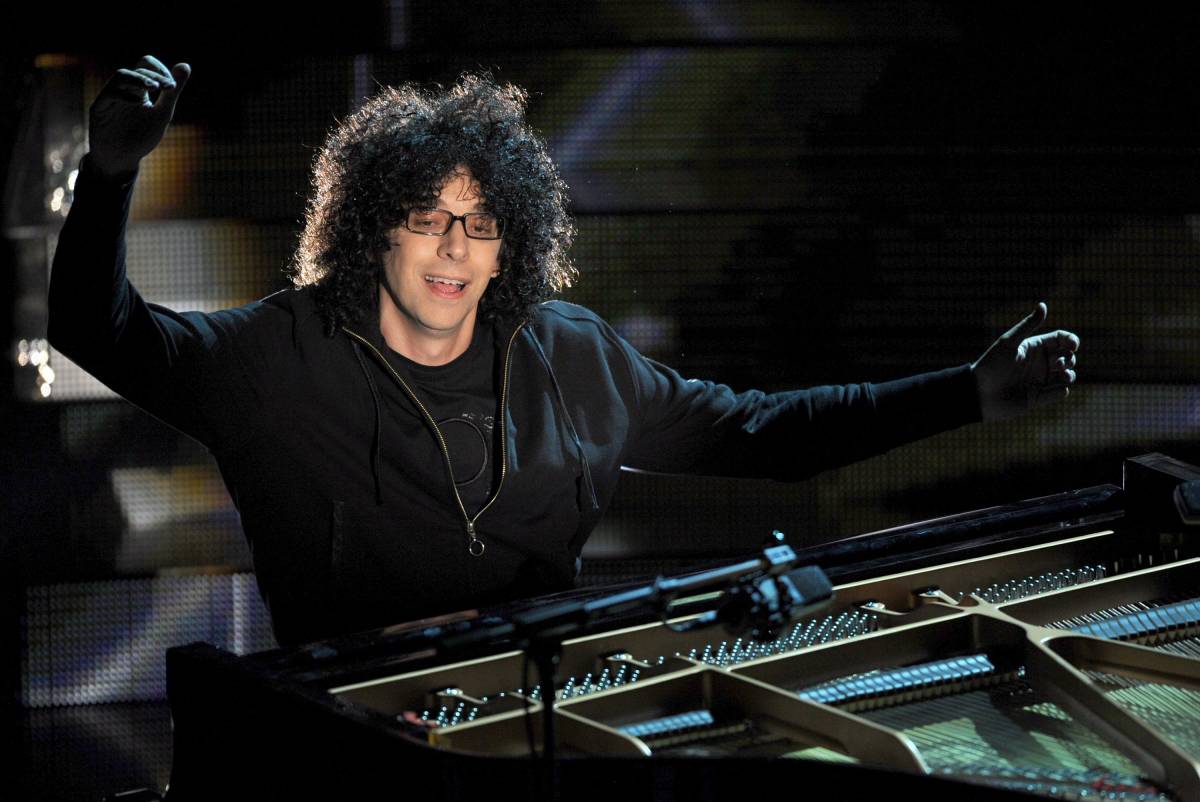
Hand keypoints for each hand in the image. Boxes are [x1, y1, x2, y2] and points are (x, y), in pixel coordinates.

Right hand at [88, 55, 189, 178]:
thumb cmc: (141, 136)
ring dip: (139, 79)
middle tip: (168, 87)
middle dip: (154, 76)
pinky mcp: (99, 109)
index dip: (159, 69)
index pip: (145, 64)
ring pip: (121, 76)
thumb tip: (186, 65)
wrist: (122, 157)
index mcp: (138, 89)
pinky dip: (124, 95)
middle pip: (136, 69)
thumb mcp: (162, 113)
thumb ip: (172, 92)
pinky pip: (109, 94)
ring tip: (154, 88)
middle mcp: (124, 89)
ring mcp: (110, 98)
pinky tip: (138, 102)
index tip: (172, 86)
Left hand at [972, 302, 1078, 421]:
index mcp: (1035, 347)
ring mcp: (1041, 380)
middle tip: (1056, 364)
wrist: (979, 393)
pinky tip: (1056, 389)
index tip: (1073, 345)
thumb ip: (1028, 325)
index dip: (1071, 340)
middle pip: (1068, 356)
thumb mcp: (1009, 342)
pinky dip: (1061, 390)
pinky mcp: (1040, 397)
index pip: (1061, 339)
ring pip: (1068, 375)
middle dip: (1069, 359)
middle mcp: (1040, 362)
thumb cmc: (992, 365)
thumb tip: (1043, 305)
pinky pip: (1060, 393)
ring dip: (1070, 374)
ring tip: (1062, 375)